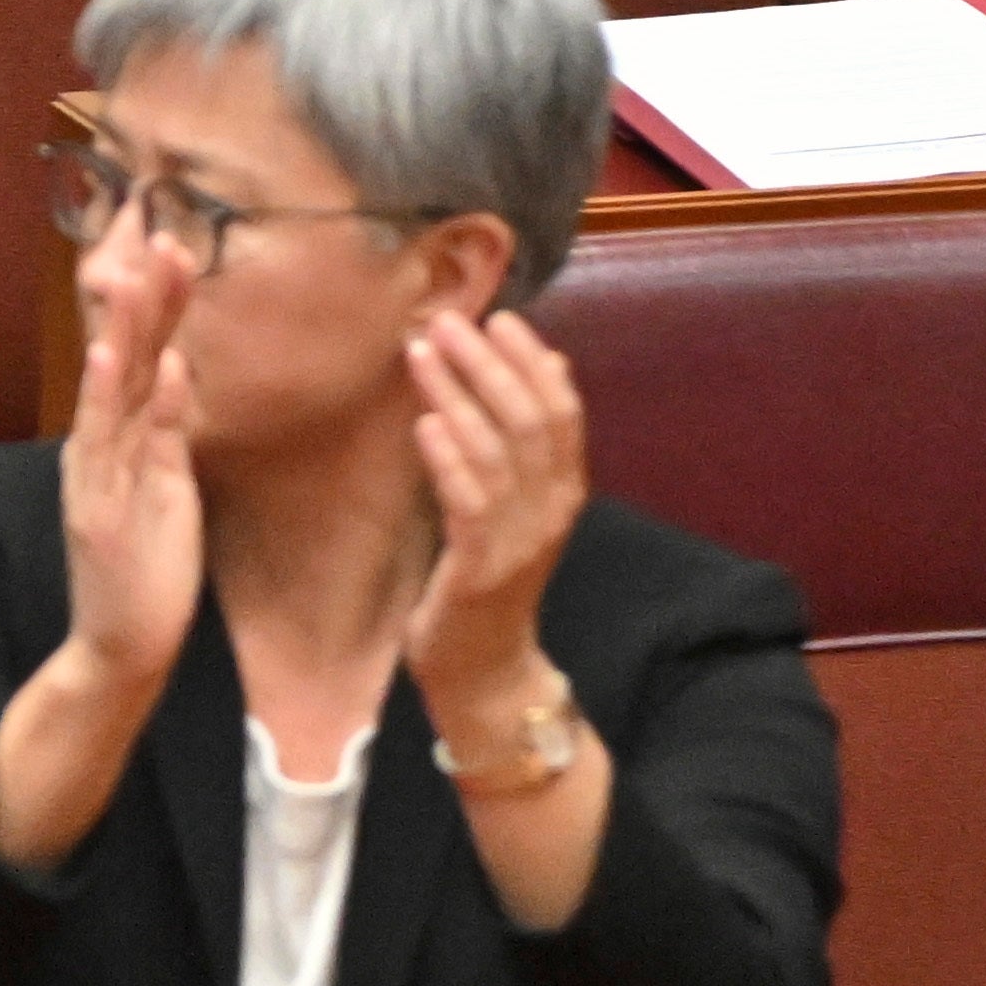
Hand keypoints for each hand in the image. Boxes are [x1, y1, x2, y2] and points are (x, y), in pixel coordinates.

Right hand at [51, 282, 201, 706]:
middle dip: (144, 300)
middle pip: (124, 360)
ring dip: (124, 332)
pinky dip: (120, 401)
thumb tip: (176, 367)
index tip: (178, 248)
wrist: (120, 648)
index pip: (142, 357)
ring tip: (133, 276)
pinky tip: (130, 359)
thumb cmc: (147, 572)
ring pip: (112, 392)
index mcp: (119, 441)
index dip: (159, 304)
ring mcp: (97, 478)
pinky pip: (114, 449)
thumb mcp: (167, 488)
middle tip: (162, 237)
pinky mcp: (102, 511)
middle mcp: (99, 448)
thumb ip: (166, 430)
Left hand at [398, 296, 587, 728]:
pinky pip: (468, 505)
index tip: (501, 317)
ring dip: (458, 395)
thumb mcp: (518, 503)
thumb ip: (532, 441)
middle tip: (448, 319)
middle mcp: (550, 511)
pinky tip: (424, 424)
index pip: (562, 413)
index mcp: (563, 491)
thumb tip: (551, 363)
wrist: (486, 668)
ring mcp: (519, 541)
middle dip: (489, 364)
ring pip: (495, 453)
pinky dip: (449, 460)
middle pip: (528, 422)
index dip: (533, 362)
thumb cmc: (491, 575)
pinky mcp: (481, 570)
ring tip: (422, 352)